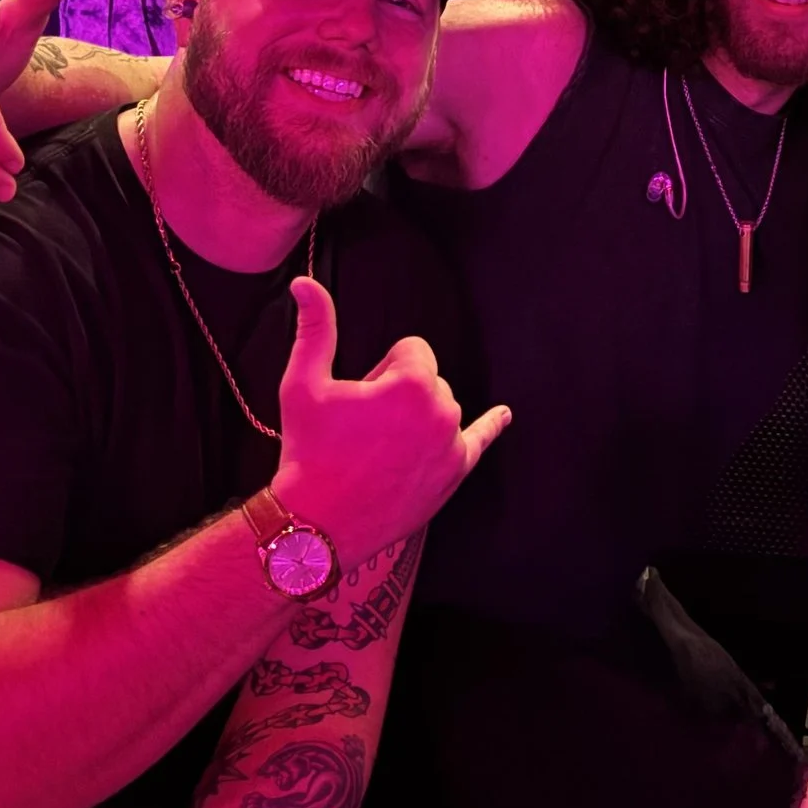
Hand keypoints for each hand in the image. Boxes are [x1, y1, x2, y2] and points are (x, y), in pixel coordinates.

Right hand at [269, 276, 509, 565]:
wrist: (317, 525)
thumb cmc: (307, 451)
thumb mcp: (304, 384)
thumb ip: (316, 328)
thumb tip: (305, 283)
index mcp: (414, 383)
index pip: (411, 349)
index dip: (380, 370)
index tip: (359, 398)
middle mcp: (443, 411)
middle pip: (428, 378)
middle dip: (399, 393)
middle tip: (362, 428)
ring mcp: (453, 445)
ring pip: (440, 407)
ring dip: (417, 416)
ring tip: (378, 448)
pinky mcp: (455, 473)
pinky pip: (479, 441)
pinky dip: (491, 426)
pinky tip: (504, 416)